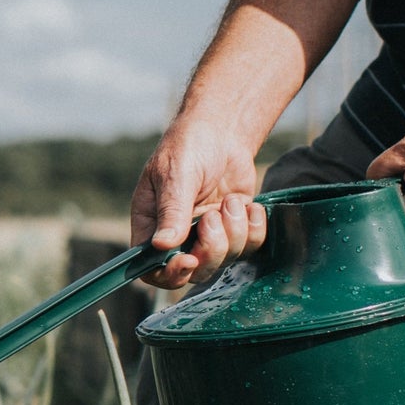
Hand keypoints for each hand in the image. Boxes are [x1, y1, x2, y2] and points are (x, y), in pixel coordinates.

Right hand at [130, 119, 267, 288]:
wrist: (223, 130)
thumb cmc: (189, 146)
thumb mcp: (176, 175)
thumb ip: (171, 211)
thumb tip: (162, 246)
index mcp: (151, 225)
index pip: (150, 268)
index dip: (169, 273)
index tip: (188, 259)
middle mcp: (177, 236)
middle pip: (193, 272)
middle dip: (211, 249)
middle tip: (214, 217)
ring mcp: (208, 235)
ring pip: (224, 261)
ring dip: (234, 232)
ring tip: (231, 201)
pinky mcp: (235, 230)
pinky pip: (250, 248)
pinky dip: (254, 228)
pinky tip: (248, 205)